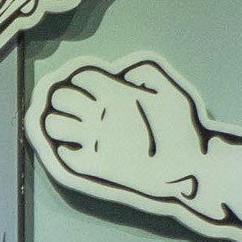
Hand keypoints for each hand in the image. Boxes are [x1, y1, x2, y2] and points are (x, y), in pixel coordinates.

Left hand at [33, 59, 207, 207]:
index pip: (82, 77)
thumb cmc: (183, 128)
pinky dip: (66, 152)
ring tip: (68, 129)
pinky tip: (74, 151)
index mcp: (116, 93)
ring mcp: (93, 140)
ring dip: (57, 124)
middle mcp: (98, 113)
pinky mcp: (93, 165)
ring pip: (55, 125)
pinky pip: (65, 155)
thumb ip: (148, 74)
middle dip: (64, 100)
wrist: (186, 168)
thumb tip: (126, 74)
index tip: (90, 89)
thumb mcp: (172, 90)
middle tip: (75, 108)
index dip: (83, 81)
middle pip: (61, 98)